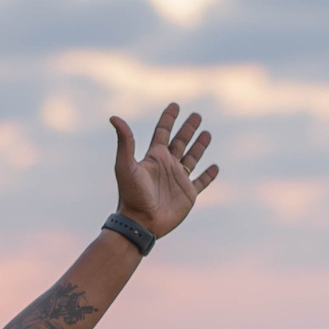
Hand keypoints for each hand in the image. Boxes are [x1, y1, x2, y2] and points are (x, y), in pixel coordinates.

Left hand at [110, 103, 218, 238]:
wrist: (141, 222)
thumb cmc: (132, 195)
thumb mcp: (126, 165)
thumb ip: (125, 141)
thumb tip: (114, 117)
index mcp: (155, 157)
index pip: (163, 132)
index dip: (169, 118)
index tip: (175, 105)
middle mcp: (167, 166)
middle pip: (180, 141)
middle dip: (188, 128)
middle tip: (196, 115)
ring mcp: (179, 180)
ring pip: (192, 158)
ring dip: (200, 146)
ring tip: (207, 133)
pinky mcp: (188, 194)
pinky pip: (201, 182)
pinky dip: (209, 175)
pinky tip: (214, 167)